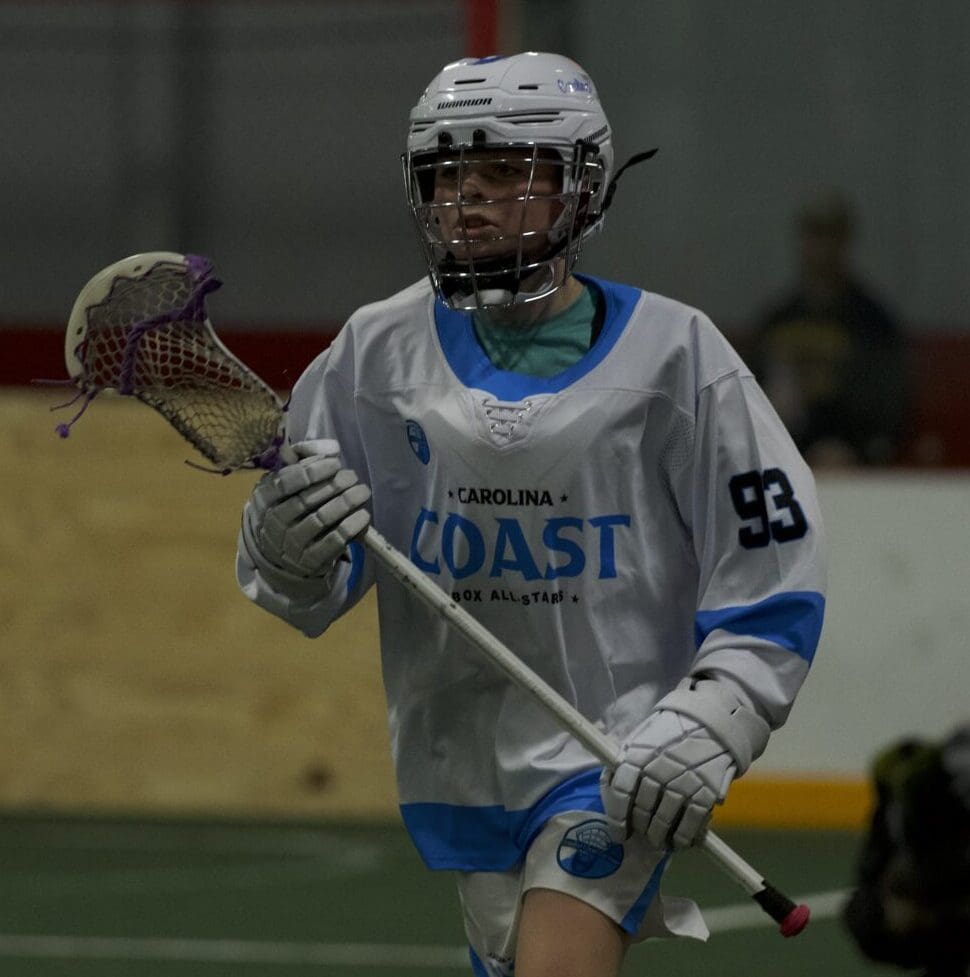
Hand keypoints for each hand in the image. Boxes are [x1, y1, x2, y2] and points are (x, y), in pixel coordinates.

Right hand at [240, 439, 370, 597]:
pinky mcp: (310, 561)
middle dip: (334, 485)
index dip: (313, 470)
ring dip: (346, 502)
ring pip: (321, 519)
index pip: (285, 482)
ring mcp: (291, 544)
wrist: (283, 555)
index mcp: (263, 498)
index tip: (334, 463)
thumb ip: (307, 455)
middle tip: (352, 476)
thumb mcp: (289, 479)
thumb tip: (332, 448)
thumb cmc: (290, 507)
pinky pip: (333, 541)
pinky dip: (351, 526)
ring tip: (362, 491)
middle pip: (306, 500)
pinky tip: (363, 515)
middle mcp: (273, 522)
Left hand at [600, 679, 769, 849]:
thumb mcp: (642, 738)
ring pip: (664, 822)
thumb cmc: (671, 732)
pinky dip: (683, 837)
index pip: (620, 793)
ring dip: (659, 837)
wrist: (711, 722)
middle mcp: (657, 771)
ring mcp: (682, 783)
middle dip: (640, 828)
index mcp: (637, 755)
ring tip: (659, 841)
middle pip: (642, 811)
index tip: (619, 833)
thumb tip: (609, 787)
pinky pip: (690, 824)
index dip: (617, 818)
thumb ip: (626, 761)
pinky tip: (679, 841)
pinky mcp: (705, 793)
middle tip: (642, 835)